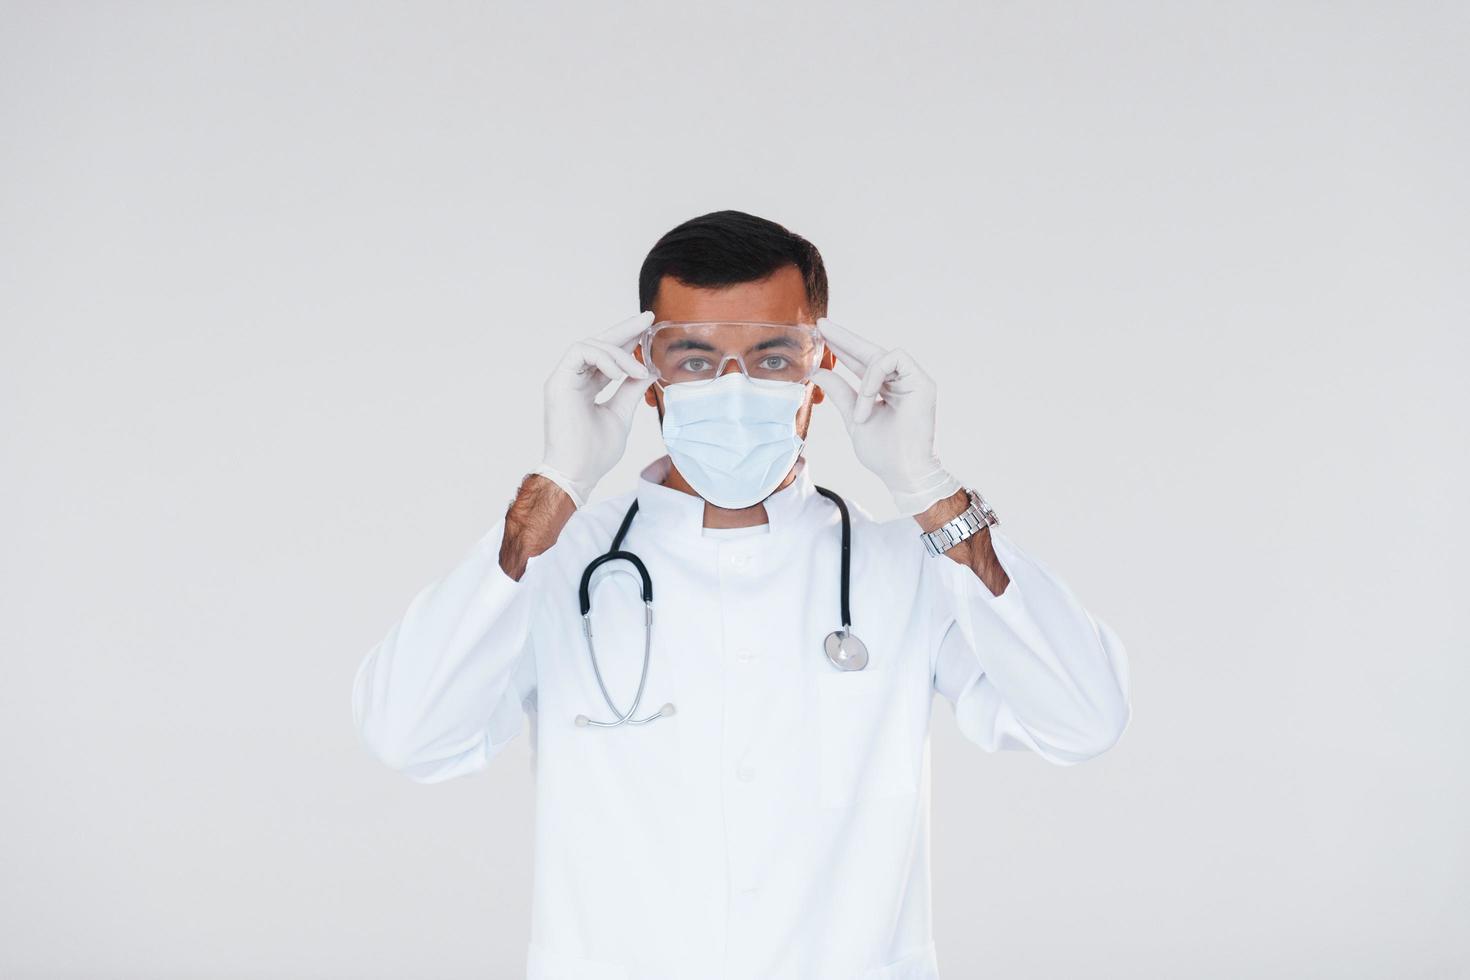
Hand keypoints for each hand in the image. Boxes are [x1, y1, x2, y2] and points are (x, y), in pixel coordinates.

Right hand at [533, 311, 655, 507]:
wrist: (578, 474)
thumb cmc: (594, 453)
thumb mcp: (621, 414)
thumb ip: (631, 390)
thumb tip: (648, 370)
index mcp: (585, 387)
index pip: (607, 357)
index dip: (627, 341)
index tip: (647, 329)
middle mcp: (573, 379)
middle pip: (599, 343)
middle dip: (625, 329)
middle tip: (648, 318)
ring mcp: (564, 378)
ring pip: (591, 344)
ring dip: (620, 353)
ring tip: (639, 370)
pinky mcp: (558, 381)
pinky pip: (581, 352)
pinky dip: (604, 358)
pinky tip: (621, 372)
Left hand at [810, 317, 960, 515]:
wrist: (903, 473)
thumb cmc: (884, 452)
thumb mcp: (853, 418)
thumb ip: (840, 394)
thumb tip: (819, 372)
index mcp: (886, 389)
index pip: (861, 362)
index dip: (842, 348)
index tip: (822, 333)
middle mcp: (900, 381)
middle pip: (870, 351)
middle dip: (844, 338)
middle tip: (822, 325)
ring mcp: (913, 380)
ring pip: (880, 356)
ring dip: (862, 381)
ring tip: (859, 413)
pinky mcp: (923, 381)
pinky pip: (893, 360)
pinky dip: (874, 378)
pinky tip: (868, 400)